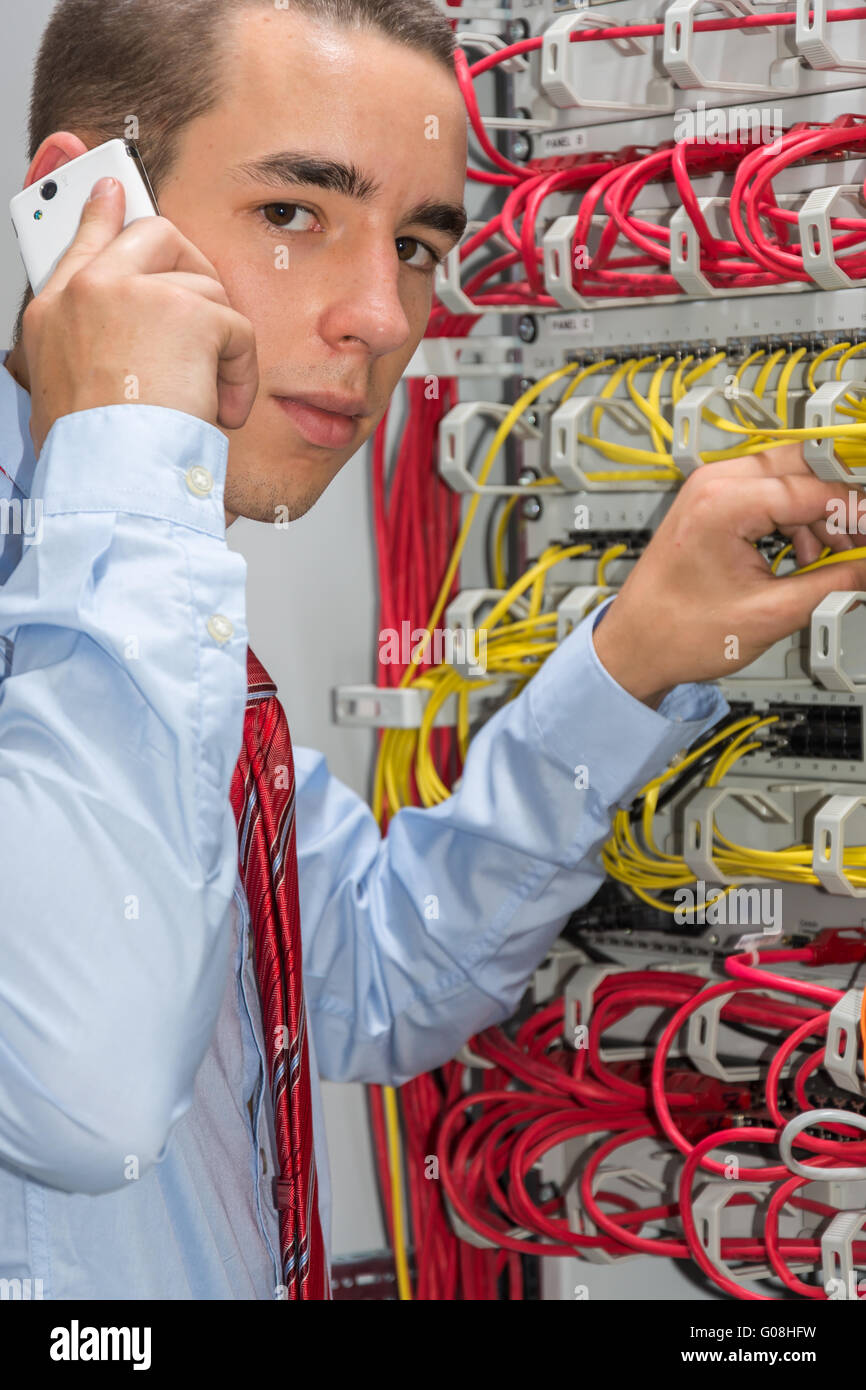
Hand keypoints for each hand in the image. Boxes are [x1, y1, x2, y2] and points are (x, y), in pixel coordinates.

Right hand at [19, 176, 258, 456]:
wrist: (110, 475)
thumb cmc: (94, 454)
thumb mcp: (65, 396)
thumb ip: (86, 352)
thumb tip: (108, 349)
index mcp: (54, 314)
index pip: (80, 240)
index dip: (102, 212)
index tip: (113, 189)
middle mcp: (89, 291)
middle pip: (156, 235)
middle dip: (194, 272)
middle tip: (210, 323)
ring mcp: (135, 292)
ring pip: (206, 290)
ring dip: (219, 350)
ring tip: (205, 398)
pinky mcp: (186, 311)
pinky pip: (237, 328)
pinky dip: (240, 374)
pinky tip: (221, 409)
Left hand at [592, 445, 865, 707]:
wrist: (634, 647)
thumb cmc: (677, 633)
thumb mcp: (771, 614)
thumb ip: (834, 585)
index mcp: (722, 502)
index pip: (812, 489)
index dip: (856, 512)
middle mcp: (713, 484)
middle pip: (802, 469)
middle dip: (837, 506)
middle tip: (859, 541)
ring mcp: (709, 490)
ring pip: (788, 481)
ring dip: (818, 518)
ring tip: (833, 562)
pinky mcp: (710, 504)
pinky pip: (768, 496)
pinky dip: (794, 522)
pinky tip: (806, 559)